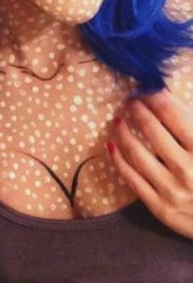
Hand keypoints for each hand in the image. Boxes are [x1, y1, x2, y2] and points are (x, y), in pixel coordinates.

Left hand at [108, 89, 192, 237]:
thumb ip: (192, 123)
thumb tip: (163, 95)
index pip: (170, 112)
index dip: (153, 95)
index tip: (144, 87)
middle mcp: (187, 169)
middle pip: (151, 129)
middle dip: (136, 109)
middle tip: (129, 100)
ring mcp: (172, 190)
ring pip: (136, 153)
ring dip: (123, 132)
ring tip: (117, 119)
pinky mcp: (161, 208)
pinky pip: (132, 179)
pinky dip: (118, 159)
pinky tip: (112, 145)